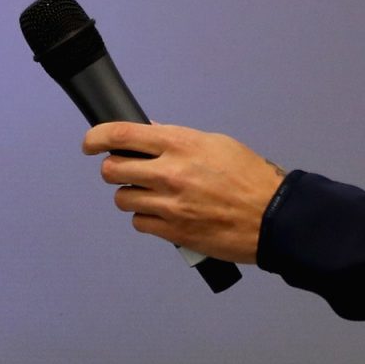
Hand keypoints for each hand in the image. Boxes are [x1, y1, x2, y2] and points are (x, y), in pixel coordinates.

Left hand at [83, 122, 285, 264]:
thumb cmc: (251, 178)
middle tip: (126, 171)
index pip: (122, 134)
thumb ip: (177, 138)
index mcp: (180, 144)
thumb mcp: (216, 143)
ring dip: (131, 195)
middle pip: (113, 169)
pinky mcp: (173, 231)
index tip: (90, 143)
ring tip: (152, 195)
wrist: (274, 217)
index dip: (97, 137)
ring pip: (122, 199)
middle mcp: (169, 172)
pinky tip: (164, 213)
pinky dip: (146, 218)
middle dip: (114, 169)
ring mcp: (169, 204)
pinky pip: (139, 223)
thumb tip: (148, 132)